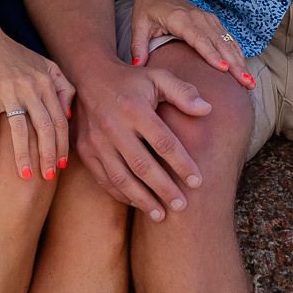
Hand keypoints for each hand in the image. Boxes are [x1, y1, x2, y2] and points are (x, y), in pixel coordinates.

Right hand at [0, 19, 73, 182]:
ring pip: (20, 130)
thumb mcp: (44, 65)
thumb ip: (62, 87)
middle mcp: (31, 87)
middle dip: (48, 155)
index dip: (62, 145)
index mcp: (46, 82)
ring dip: (24, 156)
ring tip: (26, 176)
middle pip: (44, 128)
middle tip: (48, 177)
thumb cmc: (14, 56)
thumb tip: (69, 116)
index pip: (59, 120)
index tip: (61, 165)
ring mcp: (9, 90)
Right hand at [72, 56, 212, 223]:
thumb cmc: (131, 80)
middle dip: (164, 189)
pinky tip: (137, 203)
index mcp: (135, 109)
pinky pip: (104, 178)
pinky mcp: (85, 150)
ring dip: (141, 199)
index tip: (198, 182)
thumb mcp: (158, 77)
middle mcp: (114, 127)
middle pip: (143, 165)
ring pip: (121, 177)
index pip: (164, 142)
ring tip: (160, 215)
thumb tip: (207, 109)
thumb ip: (183, 92)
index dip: (182, 164)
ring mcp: (96, 141)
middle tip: (182, 206)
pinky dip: (121, 194)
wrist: (88, 77)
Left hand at [129, 0, 256, 88]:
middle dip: (234, 64)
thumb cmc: (148, 9)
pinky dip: (238, 54)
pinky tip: (245, 69)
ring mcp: (208, 19)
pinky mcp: (213, 22)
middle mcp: (198, 18)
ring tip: (249, 82)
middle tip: (246, 83)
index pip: (199, 38)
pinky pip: (229, 39)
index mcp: (180, 19)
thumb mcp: (139, 26)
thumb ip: (138, 46)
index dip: (212, 54)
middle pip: (219, 43)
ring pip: (228, 42)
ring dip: (240, 61)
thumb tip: (138, 67)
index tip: (224, 69)